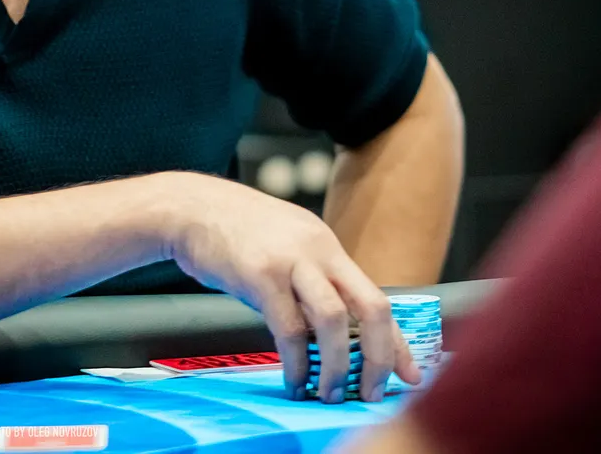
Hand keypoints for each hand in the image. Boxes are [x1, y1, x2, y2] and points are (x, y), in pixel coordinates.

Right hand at [161, 172, 421, 402]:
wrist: (190, 207)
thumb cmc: (235, 233)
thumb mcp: (286, 245)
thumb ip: (310, 279)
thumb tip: (333, 329)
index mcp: (327, 246)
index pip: (377, 298)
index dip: (397, 342)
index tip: (410, 375)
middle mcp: (317, 250)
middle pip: (370, 306)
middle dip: (379, 356)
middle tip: (372, 391)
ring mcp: (289, 261)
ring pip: (333, 320)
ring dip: (337, 366)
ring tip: (329, 393)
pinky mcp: (259, 275)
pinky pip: (287, 329)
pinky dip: (296, 363)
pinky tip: (294, 380)